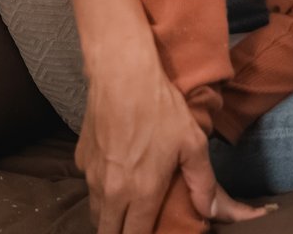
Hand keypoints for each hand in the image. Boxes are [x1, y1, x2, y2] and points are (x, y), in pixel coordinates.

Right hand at [77, 42, 268, 232]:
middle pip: (108, 232)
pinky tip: (117, 172)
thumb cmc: (161, 109)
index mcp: (141, 193)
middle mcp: (111, 191)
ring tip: (128, 206)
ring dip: (110, 215)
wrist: (123, 75)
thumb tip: (211, 212)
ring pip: (96, 211)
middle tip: (137, 225)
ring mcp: (92, 176)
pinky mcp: (81, 159)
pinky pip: (90, 186)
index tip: (152, 233)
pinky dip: (101, 189)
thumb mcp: (193, 144)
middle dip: (122, 233)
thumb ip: (203, 183)